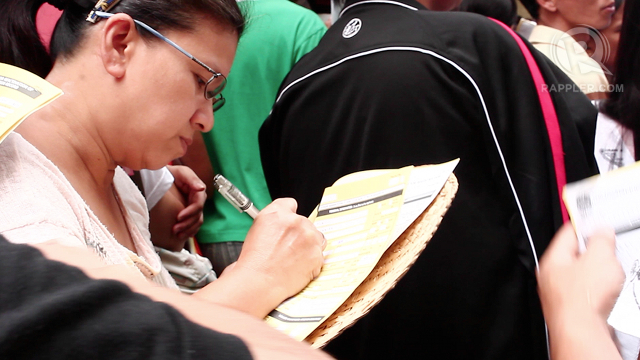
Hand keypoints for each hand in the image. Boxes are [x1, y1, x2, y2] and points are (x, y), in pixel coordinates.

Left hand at [166, 165, 206, 239]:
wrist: (163, 176)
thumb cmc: (172, 173)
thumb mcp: (181, 172)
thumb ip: (191, 179)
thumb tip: (201, 188)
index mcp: (198, 191)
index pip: (198, 205)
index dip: (190, 213)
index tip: (178, 217)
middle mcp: (198, 200)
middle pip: (197, 216)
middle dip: (187, 224)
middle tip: (175, 229)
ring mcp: (194, 208)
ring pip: (196, 222)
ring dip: (188, 230)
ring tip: (177, 235)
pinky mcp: (189, 213)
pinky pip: (193, 225)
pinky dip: (189, 231)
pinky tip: (183, 236)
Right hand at [234, 198, 324, 301]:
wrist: (259, 281)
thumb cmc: (254, 261)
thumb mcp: (257, 229)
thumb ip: (274, 220)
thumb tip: (283, 221)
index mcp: (277, 213)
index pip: (290, 204)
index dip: (289, 216)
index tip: (289, 224)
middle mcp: (296, 222)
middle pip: (305, 223)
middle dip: (300, 234)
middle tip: (288, 248)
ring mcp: (309, 238)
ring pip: (316, 238)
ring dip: (308, 246)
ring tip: (293, 259)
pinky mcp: (317, 255)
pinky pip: (318, 255)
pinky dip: (311, 261)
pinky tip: (297, 267)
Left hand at [537, 224, 623, 359]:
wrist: (583, 332)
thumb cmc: (583, 299)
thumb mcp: (599, 258)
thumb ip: (601, 240)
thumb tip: (602, 231)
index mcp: (552, 260)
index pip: (567, 233)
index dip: (585, 225)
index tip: (597, 222)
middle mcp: (551, 278)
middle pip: (575, 255)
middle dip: (595, 252)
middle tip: (609, 251)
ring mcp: (560, 296)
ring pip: (583, 276)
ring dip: (599, 273)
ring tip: (610, 276)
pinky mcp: (572, 311)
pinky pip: (588, 294)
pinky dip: (600, 291)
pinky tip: (608, 294)